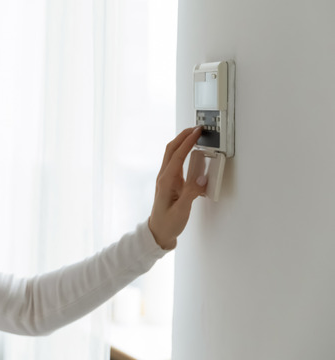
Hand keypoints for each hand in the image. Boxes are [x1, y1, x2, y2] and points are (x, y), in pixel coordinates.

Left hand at [148, 127, 206, 249]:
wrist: (158, 232)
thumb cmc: (168, 223)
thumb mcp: (182, 210)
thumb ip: (191, 193)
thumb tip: (202, 178)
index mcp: (166, 182)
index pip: (177, 156)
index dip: (187, 142)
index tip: (197, 132)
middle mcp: (164, 177)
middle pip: (171, 149)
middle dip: (183, 136)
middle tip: (196, 128)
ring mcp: (165, 178)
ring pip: (172, 154)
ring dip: (182, 142)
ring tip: (195, 135)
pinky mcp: (170, 182)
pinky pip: (176, 162)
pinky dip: (183, 153)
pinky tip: (191, 152)